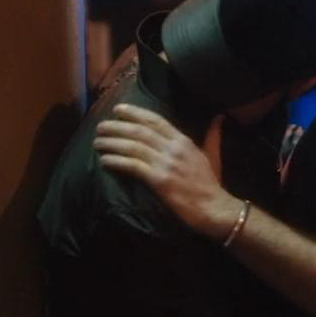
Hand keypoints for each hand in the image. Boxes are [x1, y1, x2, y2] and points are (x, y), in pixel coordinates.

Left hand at [95, 104, 241, 239]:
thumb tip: (218, 119)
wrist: (214, 207)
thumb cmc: (211, 183)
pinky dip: (116, 161)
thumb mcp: (212, 155)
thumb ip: (212, 136)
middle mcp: (174, 148)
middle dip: (117, 126)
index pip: (156, 120)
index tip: (118, 109)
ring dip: (112, 143)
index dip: (135, 113)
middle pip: (140, 131)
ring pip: (133, 147)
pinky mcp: (159, 180)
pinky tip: (104, 160)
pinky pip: (132, 166)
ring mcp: (166, 163)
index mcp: (184, 141)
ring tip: (97, 142)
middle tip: (100, 126)